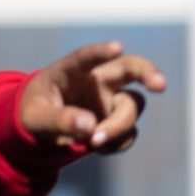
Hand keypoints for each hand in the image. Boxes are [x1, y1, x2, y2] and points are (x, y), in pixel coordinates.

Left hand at [18, 41, 165, 154]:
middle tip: (160, 85)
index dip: (101, 51)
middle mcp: (97, 80)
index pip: (86, 57)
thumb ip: (59, 120)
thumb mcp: (35, 118)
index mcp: (70, 70)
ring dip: (117, 126)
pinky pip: (129, 133)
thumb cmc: (34, 113)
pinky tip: (97, 147)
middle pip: (131, 68)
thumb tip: (90, 127)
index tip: (117, 47)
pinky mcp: (116, 121)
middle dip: (149, 73)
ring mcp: (110, 100)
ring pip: (131, 108)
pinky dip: (117, 143)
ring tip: (93, 141)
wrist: (40, 130)